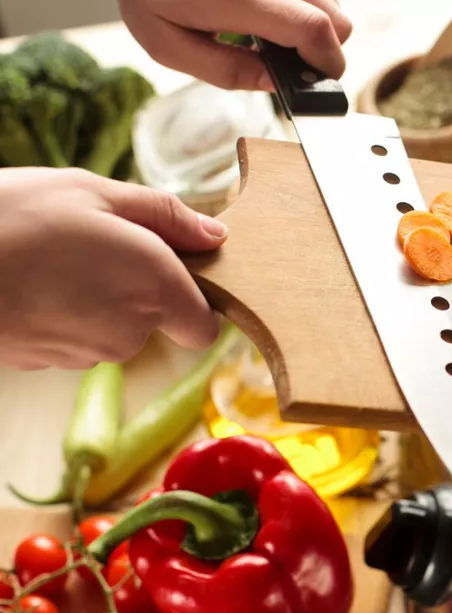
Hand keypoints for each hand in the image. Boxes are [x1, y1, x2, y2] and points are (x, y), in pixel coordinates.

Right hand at [0, 167, 223, 370]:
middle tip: (94, 243)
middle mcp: (131, 332)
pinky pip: (71, 337)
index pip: (203, 327)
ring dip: (95, 297)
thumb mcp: (99, 193)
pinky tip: (31, 280)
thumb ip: (169, 216)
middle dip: (136, 287)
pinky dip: (60, 313)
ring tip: (54, 257)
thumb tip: (215, 235)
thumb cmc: (19, 217)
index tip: (171, 270)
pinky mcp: (48, 363)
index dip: (194, 302)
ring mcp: (87, 354)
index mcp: (158, 290)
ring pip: (110, 329)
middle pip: (154, 321)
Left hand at [119, 0, 352, 90]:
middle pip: (336, 18)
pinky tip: (273, 13)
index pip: (311, 28)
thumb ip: (225, 70)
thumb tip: (276, 83)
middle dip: (325, 49)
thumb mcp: (167, 44)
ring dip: (316, 25)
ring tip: (276, 33)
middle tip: (292, 62)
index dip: (327, 62)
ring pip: (332, 3)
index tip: (320, 85)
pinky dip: (304, 7)